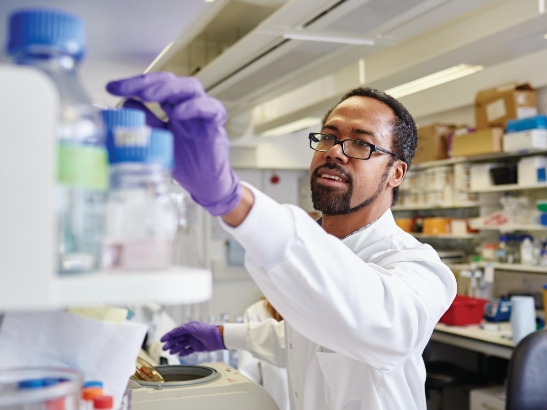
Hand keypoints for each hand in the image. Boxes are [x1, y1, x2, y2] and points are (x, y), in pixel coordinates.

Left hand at [106, 72, 241, 215]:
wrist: (204, 184)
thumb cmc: (185, 162)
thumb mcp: (157, 141)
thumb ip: (146, 121)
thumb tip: (125, 104)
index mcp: (173, 107)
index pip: (153, 86)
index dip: (133, 84)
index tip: (111, 87)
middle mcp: (187, 106)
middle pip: (170, 81)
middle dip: (147, 82)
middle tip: (126, 89)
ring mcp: (203, 114)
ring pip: (190, 87)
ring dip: (168, 88)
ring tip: (148, 96)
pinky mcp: (216, 125)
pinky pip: (211, 108)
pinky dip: (194, 107)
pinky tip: (178, 113)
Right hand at [160, 321, 224, 356]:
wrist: (217, 338)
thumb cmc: (206, 330)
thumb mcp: (193, 328)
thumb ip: (182, 330)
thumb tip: (173, 332)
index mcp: (188, 328)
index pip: (176, 332)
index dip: (168, 336)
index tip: (162, 340)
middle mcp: (190, 334)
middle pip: (177, 339)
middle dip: (170, 343)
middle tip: (164, 348)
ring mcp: (193, 341)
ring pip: (182, 345)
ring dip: (176, 348)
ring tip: (170, 352)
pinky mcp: (196, 347)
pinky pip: (188, 350)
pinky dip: (184, 352)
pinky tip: (180, 354)